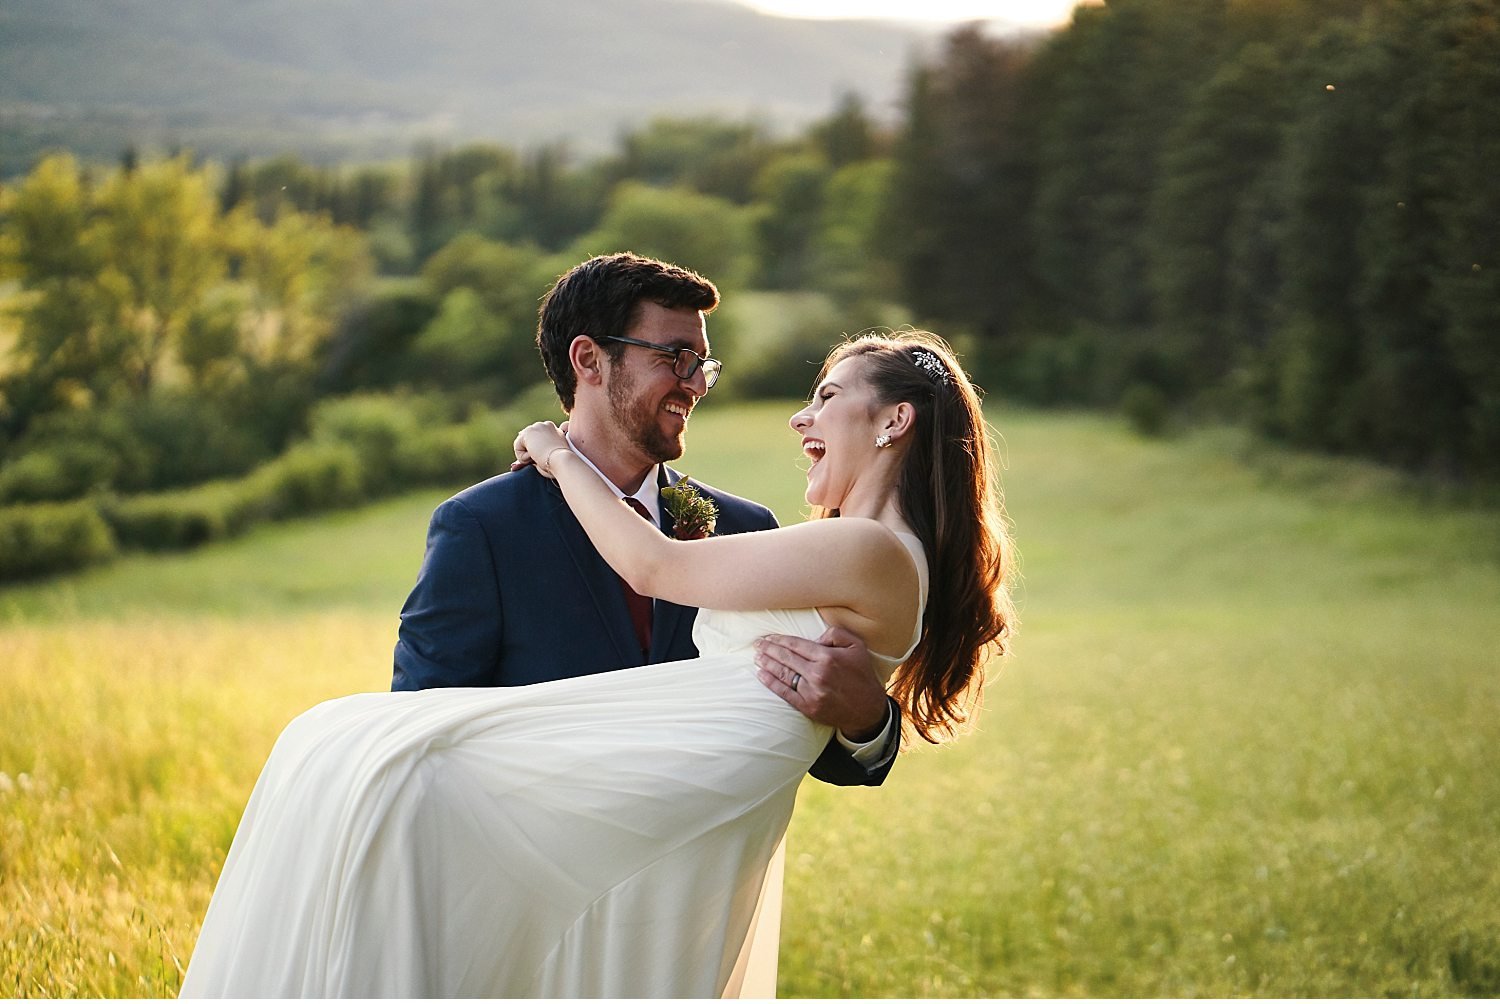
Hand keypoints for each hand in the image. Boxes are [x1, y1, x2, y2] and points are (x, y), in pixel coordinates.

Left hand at [511, 421, 568, 477]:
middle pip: (528, 440)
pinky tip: (535, 457)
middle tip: (543, 459)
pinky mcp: (528, 433)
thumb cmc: (559, 464)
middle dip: (530, 452)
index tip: (546, 458)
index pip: (537, 440)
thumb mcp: (551, 457)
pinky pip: (517, 448)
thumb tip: (515, 465)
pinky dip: (523, 457)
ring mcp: (536, 427)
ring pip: (522, 444)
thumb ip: (538, 454)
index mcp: (554, 429)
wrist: (562, 460)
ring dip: (528, 455)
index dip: (537, 452)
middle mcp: (545, 425)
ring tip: (540, 458)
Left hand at [754, 625, 889, 739]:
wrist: (868, 710)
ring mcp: (812, 692)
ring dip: (767, 664)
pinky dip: (771, 683)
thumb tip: (815, 638)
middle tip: (757, 644)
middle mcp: (817, 674)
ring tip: (757, 657)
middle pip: (786, 658)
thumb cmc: (862, 675)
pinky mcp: (808, 707)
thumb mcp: (857, 646)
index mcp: (828, 657)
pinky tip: (761, 675)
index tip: (769, 637)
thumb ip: (835, 634)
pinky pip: (785, 693)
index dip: (780, 640)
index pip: (797, 645)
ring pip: (783, 674)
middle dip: (769, 649)